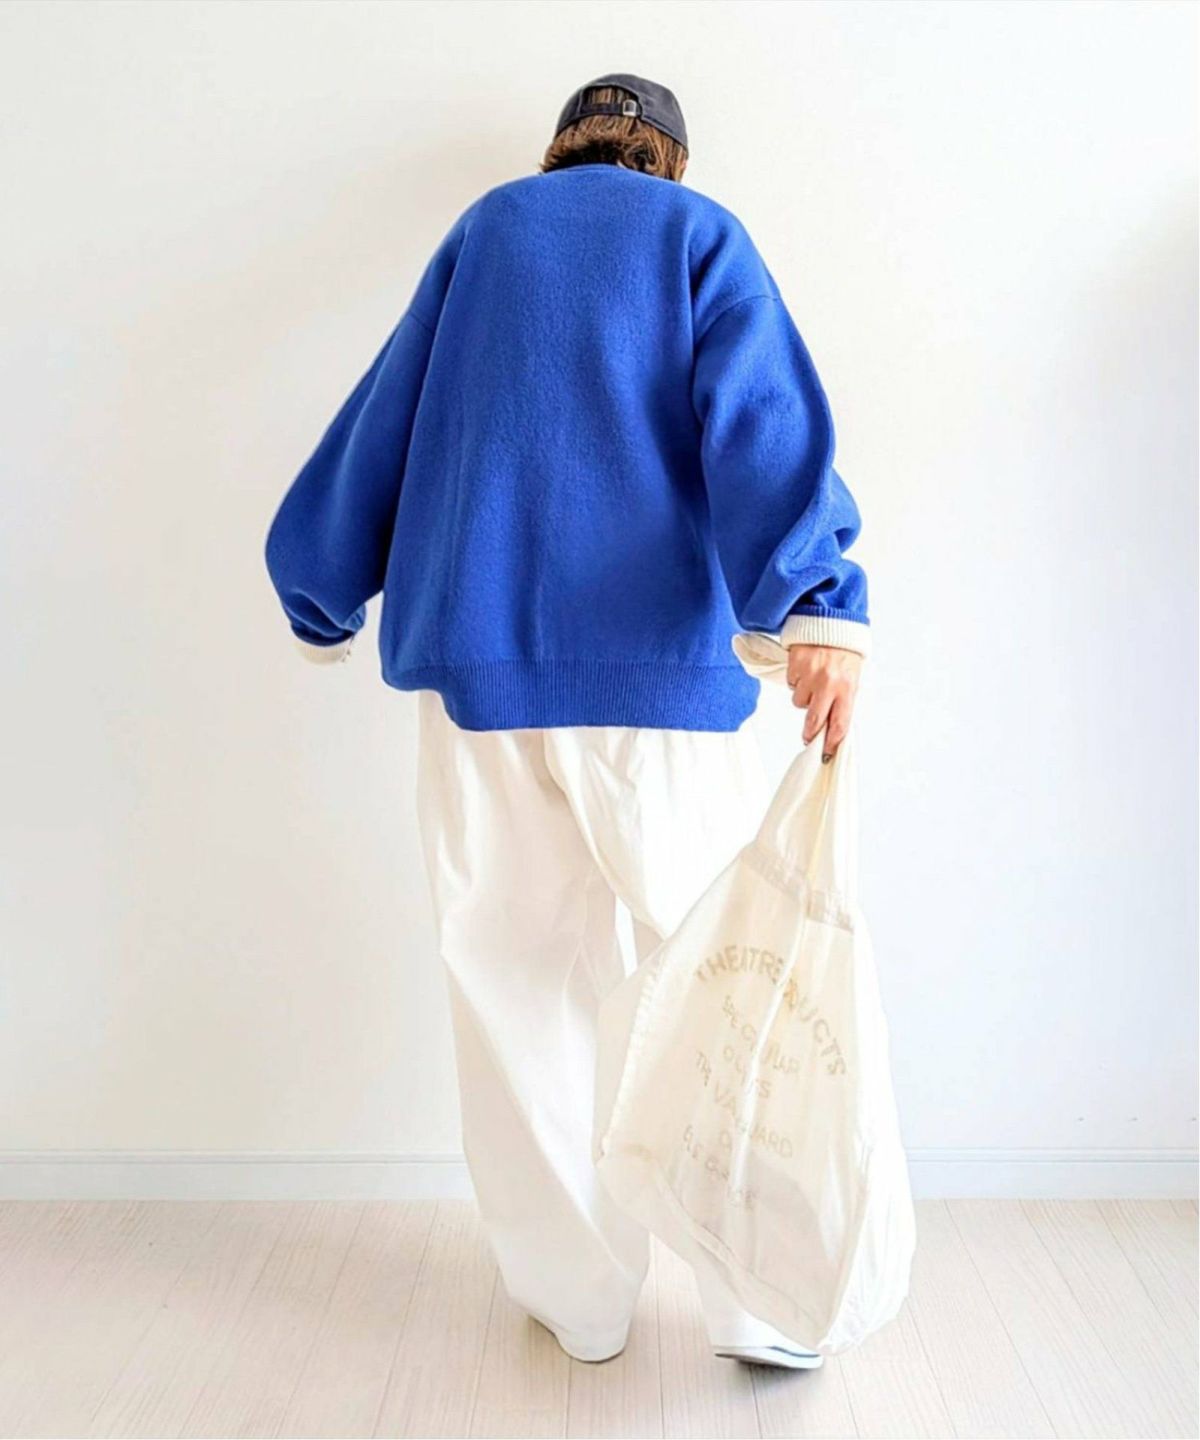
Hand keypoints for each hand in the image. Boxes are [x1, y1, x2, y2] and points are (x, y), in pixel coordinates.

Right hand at [786, 645, 863, 760]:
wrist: (831, 622)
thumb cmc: (844, 653)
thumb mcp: (852, 677)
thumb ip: (844, 700)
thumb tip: (833, 727)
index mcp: (847, 687)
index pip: (840, 723)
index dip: (832, 742)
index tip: (827, 753)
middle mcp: (828, 683)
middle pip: (814, 720)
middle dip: (811, 733)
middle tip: (808, 738)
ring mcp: (810, 674)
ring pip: (799, 702)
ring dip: (804, 697)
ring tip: (813, 682)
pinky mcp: (795, 665)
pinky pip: (791, 684)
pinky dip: (796, 681)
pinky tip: (805, 670)